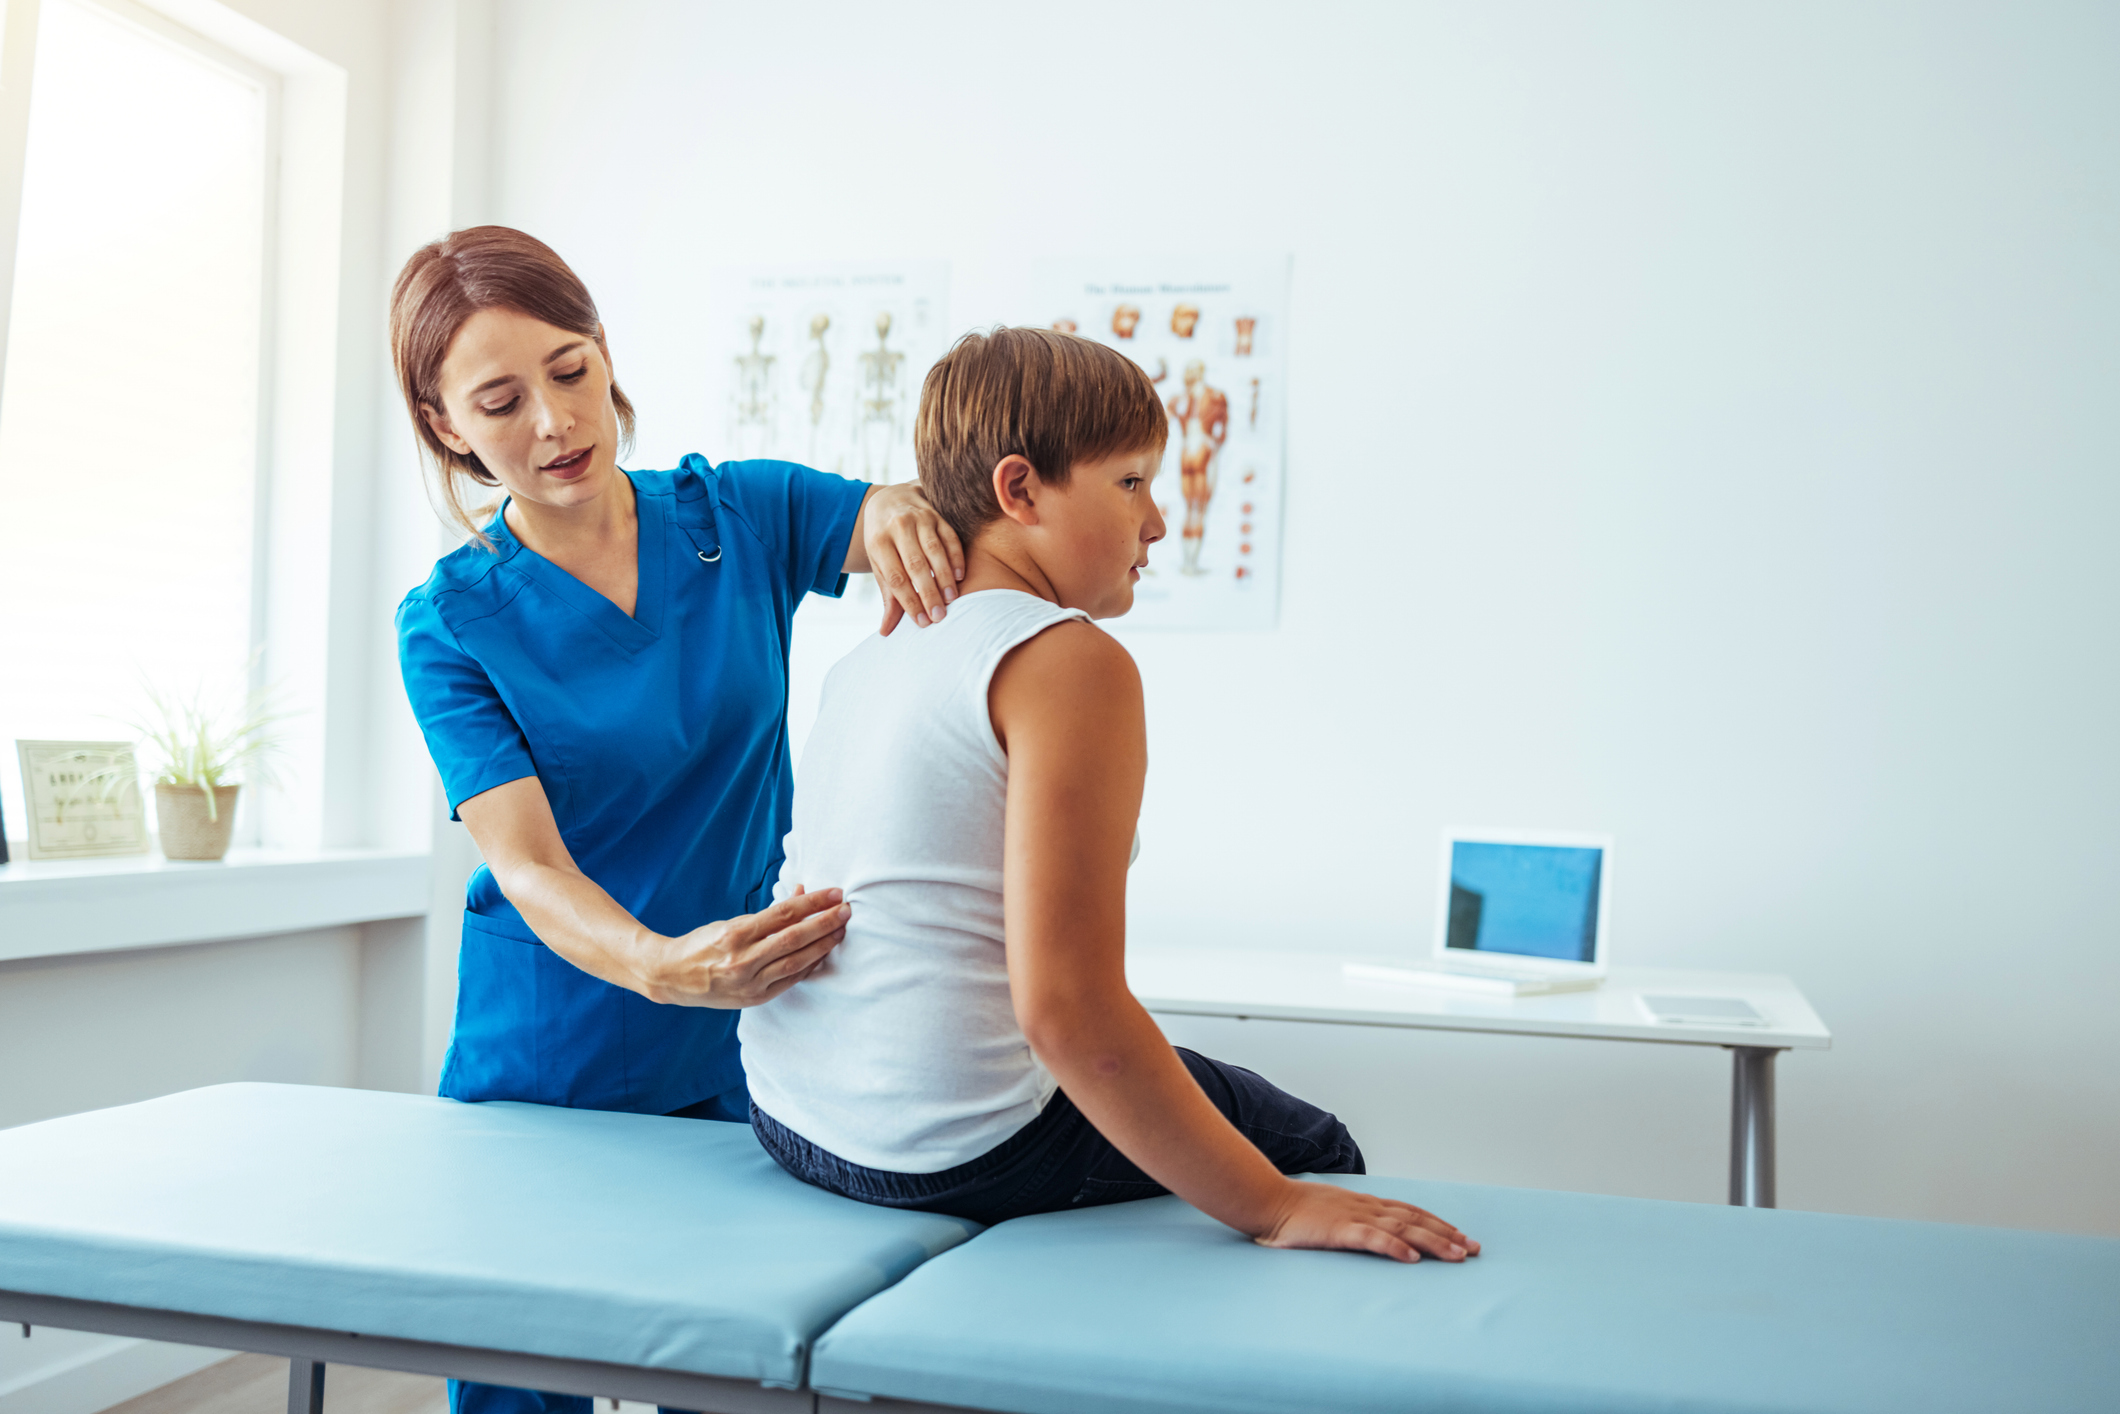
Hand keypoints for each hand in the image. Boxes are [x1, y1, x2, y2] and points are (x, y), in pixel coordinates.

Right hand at [642, 886, 849, 1007]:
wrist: (671, 977)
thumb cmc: (702, 944)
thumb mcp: (730, 923)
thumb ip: (767, 913)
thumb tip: (800, 893)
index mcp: (735, 935)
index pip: (783, 914)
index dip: (813, 903)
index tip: (835, 893)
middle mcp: (743, 960)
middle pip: (795, 938)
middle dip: (825, 923)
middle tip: (846, 910)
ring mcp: (749, 983)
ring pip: (797, 962)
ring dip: (823, 945)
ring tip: (841, 931)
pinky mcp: (755, 999)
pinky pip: (790, 981)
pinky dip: (809, 966)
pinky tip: (823, 954)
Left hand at [863, 482, 964, 634]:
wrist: (889, 499)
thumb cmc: (884, 540)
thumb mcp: (879, 564)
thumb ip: (888, 596)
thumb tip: (886, 631)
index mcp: (879, 542)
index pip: (896, 577)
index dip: (909, 601)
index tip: (923, 622)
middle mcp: (898, 527)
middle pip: (915, 565)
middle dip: (928, 593)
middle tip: (939, 616)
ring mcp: (919, 518)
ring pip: (934, 550)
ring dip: (944, 576)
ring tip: (952, 599)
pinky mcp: (936, 514)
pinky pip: (949, 537)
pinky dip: (956, 557)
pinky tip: (960, 577)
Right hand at [1255, 1180, 1480, 1263]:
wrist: (1267, 1201)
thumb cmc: (1294, 1212)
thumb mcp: (1330, 1214)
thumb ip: (1351, 1223)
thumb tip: (1369, 1238)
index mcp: (1364, 1204)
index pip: (1410, 1211)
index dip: (1437, 1224)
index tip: (1461, 1237)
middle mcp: (1366, 1207)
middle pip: (1416, 1219)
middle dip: (1447, 1234)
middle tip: (1474, 1249)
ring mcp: (1354, 1217)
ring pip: (1404, 1228)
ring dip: (1433, 1241)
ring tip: (1458, 1255)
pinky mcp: (1339, 1230)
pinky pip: (1373, 1238)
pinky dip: (1395, 1246)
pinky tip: (1412, 1257)